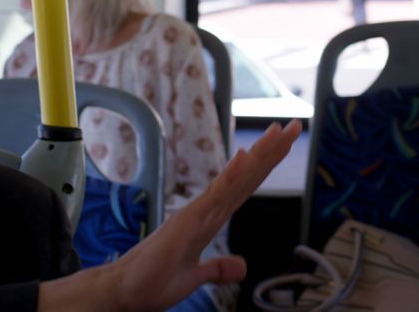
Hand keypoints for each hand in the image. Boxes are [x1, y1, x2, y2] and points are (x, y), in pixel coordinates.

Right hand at [39, 120, 302, 310]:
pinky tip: (245, 158)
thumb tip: (241, 267)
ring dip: (258, 155)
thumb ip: (217, 268)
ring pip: (236, 179)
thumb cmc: (151, 282)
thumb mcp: (195, 276)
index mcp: (211, 219)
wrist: (124, 293)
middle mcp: (207, 210)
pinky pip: (215, 195)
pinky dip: (230, 176)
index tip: (285, 143)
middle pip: (246, 175)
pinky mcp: (188, 222)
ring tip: (278, 131)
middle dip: (270, 150)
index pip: (245, 186)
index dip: (266, 164)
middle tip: (294, 125)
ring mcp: (198, 213)